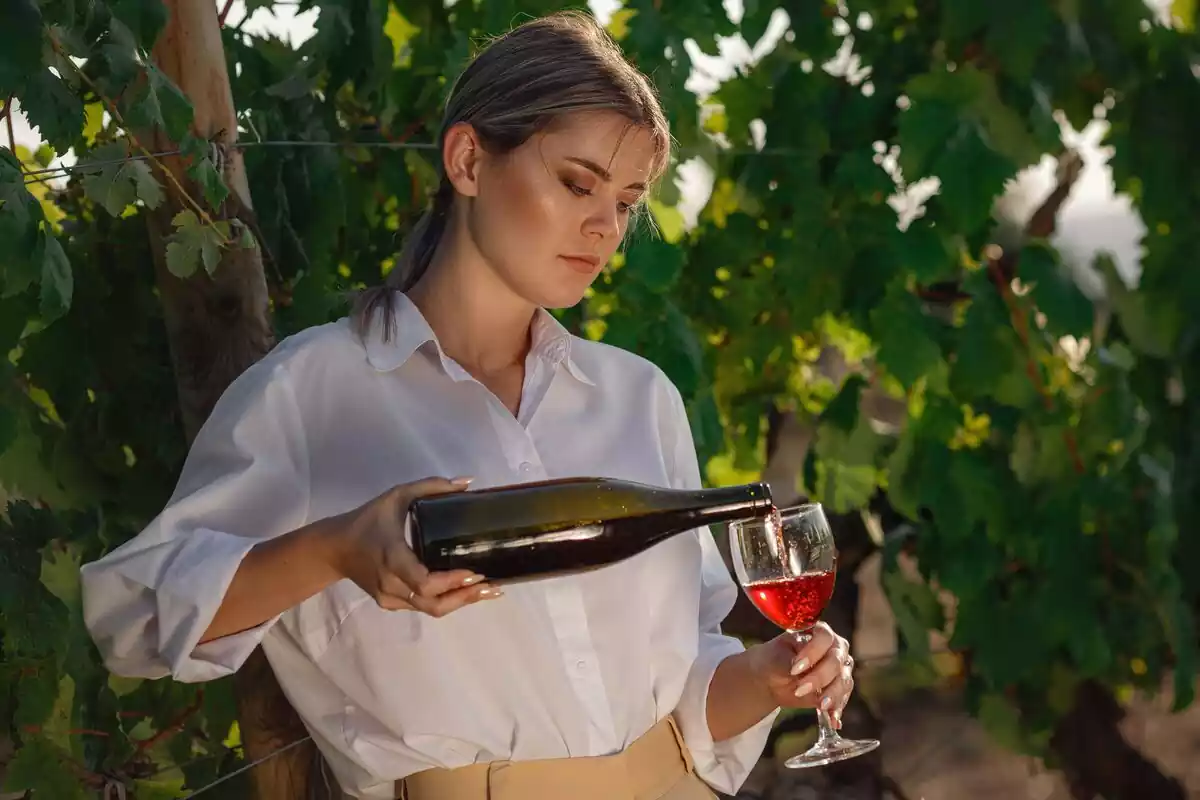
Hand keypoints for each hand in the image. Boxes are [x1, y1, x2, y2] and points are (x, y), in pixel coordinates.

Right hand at [331, 476, 502, 615]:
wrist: (333, 549)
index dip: (452, 582)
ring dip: (460, 602)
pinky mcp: (390, 604)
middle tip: (492, 585)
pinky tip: (463, 592)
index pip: (424, 582)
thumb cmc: (367, 520)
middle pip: (434, 603)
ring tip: (486, 591)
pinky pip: (422, 607)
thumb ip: (430, 487)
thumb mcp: (396, 496)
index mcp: (392, 558)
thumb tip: (467, 482)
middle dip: (466, 596)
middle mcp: (391, 584)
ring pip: (430, 609)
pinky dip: (444, 601)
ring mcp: (390, 598)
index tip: (475, 571)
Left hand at [749, 622, 854, 728]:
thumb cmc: (774, 659)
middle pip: (836, 661)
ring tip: (820, 706)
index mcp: (818, 632)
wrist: (771, 678)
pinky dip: (837, 708)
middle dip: (820, 677)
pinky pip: (843, 698)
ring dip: (832, 694)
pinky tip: (833, 720)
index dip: (813, 652)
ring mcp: (840, 668)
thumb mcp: (776, 657)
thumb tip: (797, 666)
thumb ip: (788, 660)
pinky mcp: (839, 688)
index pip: (824, 638)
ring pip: (843, 681)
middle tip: (800, 689)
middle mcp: (834, 648)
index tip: (795, 668)